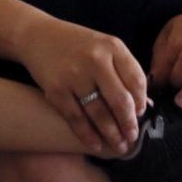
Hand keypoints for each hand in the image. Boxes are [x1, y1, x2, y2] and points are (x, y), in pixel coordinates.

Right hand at [20, 18, 146, 154]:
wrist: (37, 36)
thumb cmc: (77, 44)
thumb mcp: (103, 46)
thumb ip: (123, 69)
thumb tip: (143, 105)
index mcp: (112, 46)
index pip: (136, 81)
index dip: (141, 102)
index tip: (140, 115)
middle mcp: (95, 59)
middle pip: (120, 101)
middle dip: (129, 124)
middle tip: (132, 138)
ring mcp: (74, 75)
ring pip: (100, 114)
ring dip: (112, 135)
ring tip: (119, 146)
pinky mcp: (56, 90)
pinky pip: (76, 119)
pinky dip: (88, 136)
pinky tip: (96, 145)